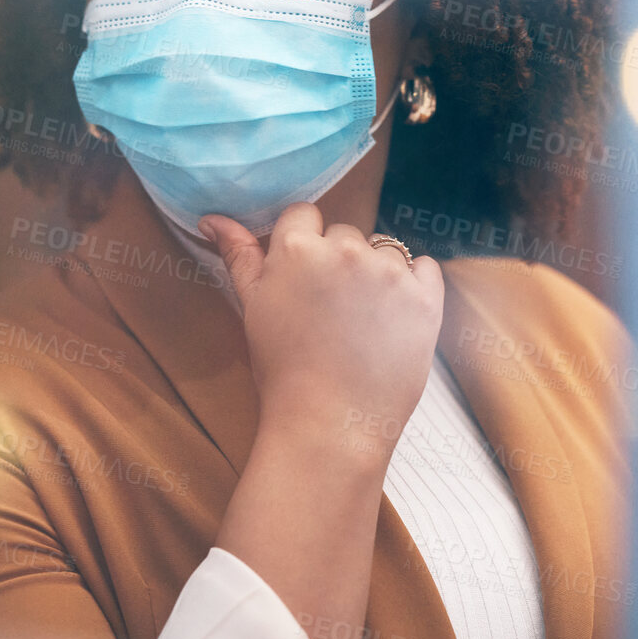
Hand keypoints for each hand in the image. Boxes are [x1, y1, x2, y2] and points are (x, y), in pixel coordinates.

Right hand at [200, 203, 443, 468]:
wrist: (329, 424)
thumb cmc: (282, 370)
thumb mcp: (252, 307)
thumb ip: (238, 255)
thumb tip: (211, 219)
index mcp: (297, 248)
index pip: (304, 214)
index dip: (303, 244)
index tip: (304, 278)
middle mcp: (345, 249)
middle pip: (345, 233)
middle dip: (339, 261)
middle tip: (330, 308)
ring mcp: (389, 272)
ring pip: (384, 249)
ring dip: (377, 272)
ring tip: (363, 318)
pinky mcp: (426, 297)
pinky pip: (426, 267)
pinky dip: (415, 284)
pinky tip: (395, 315)